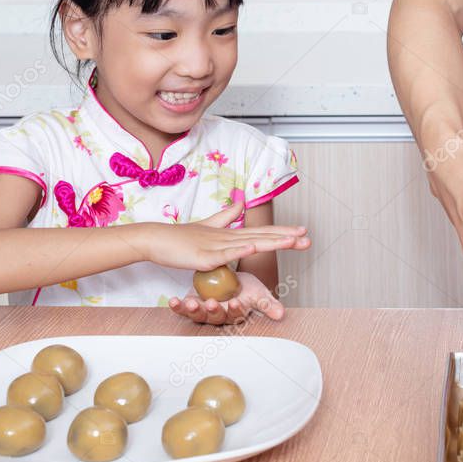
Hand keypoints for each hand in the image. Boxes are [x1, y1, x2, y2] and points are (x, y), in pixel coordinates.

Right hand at [136, 200, 309, 270]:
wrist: (155, 239)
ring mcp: (215, 246)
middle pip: (261, 237)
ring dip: (270, 242)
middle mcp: (226, 238)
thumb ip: (225, 216)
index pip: (261, 233)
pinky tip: (252, 248)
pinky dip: (238, 252)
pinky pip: (223, 255)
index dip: (282, 232)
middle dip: (285, 238)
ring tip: (291, 241)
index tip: (302, 232)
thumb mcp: (207, 226)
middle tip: (308, 238)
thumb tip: (240, 204)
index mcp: (229, 234)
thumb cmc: (180, 237)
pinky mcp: (203, 257)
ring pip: (248, 244)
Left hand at [169, 271, 283, 324]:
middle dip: (214, 311)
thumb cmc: (244, 288)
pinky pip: (183, 310)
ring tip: (192, 303)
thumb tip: (281, 314)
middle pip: (216, 317)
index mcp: (235, 313)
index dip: (236, 310)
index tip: (236, 302)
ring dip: (194, 311)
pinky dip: (178, 307)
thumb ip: (268, 303)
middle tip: (212, 303)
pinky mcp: (190, 306)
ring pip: (199, 315)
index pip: (236, 314)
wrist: (228, 277)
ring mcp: (204, 312)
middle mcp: (219, 315)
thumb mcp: (258, 292)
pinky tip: (174, 301)